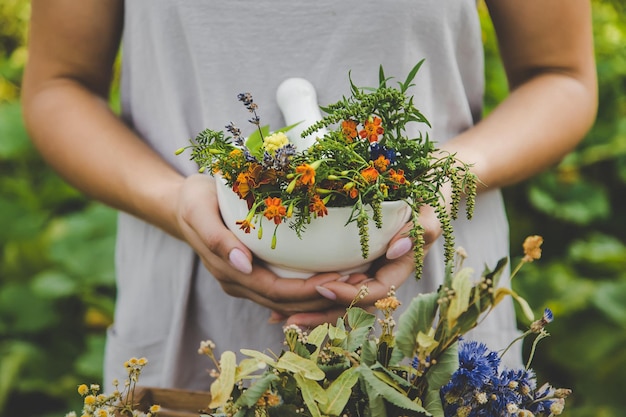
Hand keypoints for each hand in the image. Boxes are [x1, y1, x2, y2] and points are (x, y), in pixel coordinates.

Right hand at [175, 173, 348, 316]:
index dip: (305, 292)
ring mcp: (246, 280)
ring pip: (287, 300)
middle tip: (356, 284)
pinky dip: (308, 288)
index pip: (274, 291)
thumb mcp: (199, 211)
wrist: (180, 205)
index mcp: (228, 272)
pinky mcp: (254, 273)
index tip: (336, 281)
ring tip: (352, 284)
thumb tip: (243, 266)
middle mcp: (239, 282)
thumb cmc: (194, 201)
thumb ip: (218, 239)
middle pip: (286, 302)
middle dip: (321, 298)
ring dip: (319, 297)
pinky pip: (284, 289)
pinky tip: (332, 278)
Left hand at [282, 198, 444, 326]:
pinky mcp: (348, 267)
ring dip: (308, 312)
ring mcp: (361, 275)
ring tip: (276, 317)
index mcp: (396, 272)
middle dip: (320, 315)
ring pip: (335, 303)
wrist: (418, 191)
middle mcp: (376, 278)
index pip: (372, 294)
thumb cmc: (423, 201)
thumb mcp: (428, 211)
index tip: (322, 285)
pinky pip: (327, 286)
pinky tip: (278, 302)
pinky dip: (306, 296)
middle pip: (348, 308)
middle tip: (288, 319)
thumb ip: (421, 229)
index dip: (348, 295)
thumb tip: (397, 248)